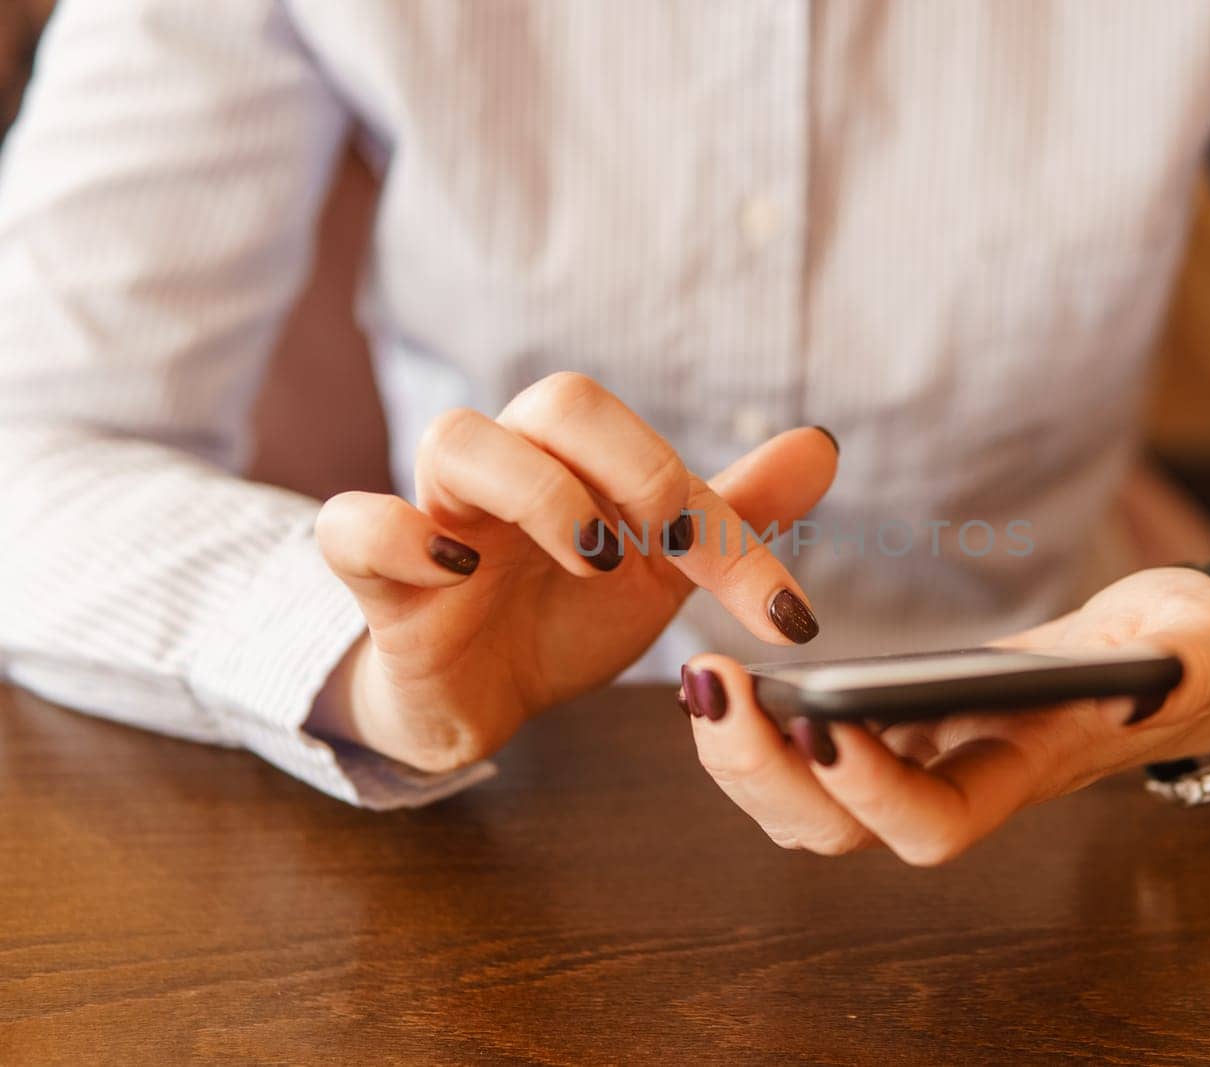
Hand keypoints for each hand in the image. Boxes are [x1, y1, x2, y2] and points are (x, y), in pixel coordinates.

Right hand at [310, 372, 836, 771]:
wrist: (483, 697)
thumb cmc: (563, 616)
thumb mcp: (661, 571)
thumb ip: (730, 513)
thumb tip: (822, 445)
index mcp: (578, 462)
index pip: (649, 442)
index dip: (721, 516)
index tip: (783, 612)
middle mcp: (509, 469)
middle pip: (558, 401)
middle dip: (637, 471)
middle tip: (672, 552)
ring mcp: (435, 515)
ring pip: (458, 439)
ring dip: (541, 494)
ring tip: (592, 563)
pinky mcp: (376, 577)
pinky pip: (352, 525)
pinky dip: (398, 534)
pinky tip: (457, 571)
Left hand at [681, 566, 1209, 865]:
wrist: (1170, 658)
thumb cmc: (1186, 656)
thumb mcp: (1200, 645)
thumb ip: (1183, 664)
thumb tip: (1150, 682)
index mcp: (1023, 774)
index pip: (934, 824)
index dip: (875, 792)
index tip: (825, 725)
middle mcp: (958, 783)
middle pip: (838, 832)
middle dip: (764, 775)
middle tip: (712, 688)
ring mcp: (922, 758)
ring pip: (808, 805)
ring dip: (743, 754)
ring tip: (704, 678)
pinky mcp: (903, 722)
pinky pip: (813, 748)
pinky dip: (763, 724)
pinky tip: (734, 671)